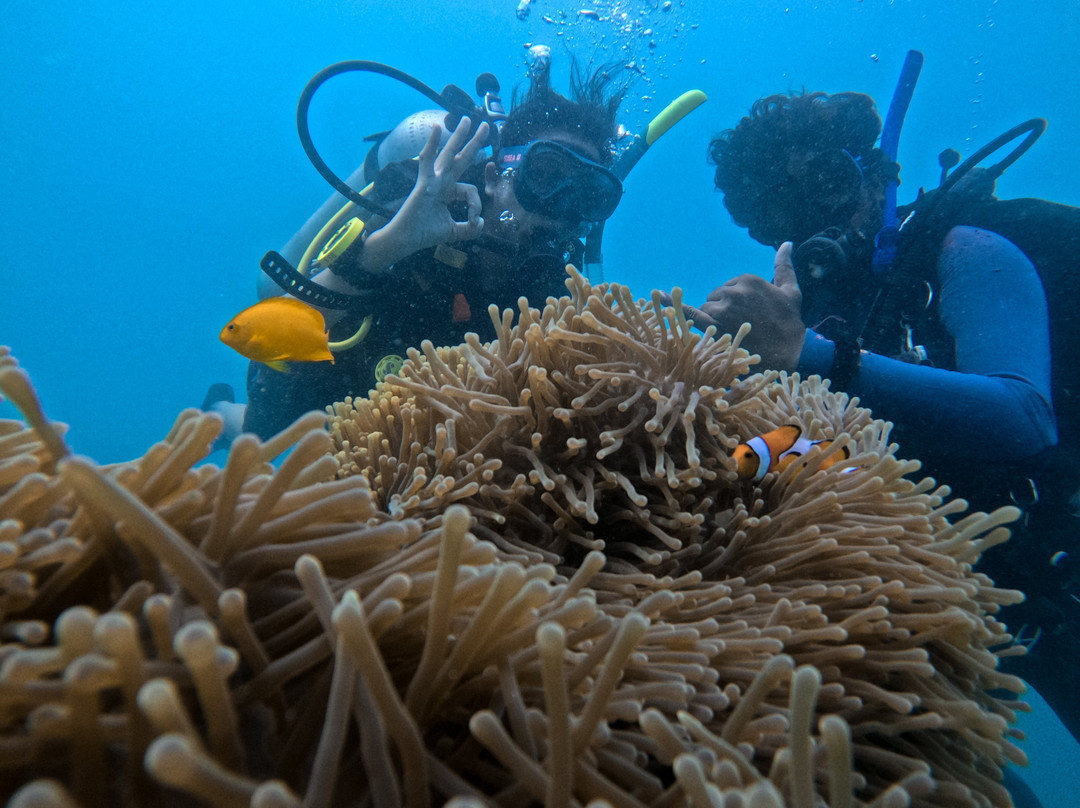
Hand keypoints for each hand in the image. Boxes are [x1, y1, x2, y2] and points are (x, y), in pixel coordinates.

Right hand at [361, 118, 488, 270]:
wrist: (406, 240)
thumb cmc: (424, 234)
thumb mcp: (454, 232)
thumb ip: (469, 229)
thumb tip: (480, 223)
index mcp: (448, 191)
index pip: (470, 190)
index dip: (476, 205)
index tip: (473, 220)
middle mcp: (441, 182)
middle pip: (461, 159)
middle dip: (474, 143)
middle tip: (485, 126)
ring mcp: (432, 180)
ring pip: (449, 155)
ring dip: (459, 136)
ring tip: (469, 120)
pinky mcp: (424, 183)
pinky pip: (427, 160)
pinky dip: (432, 144)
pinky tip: (437, 128)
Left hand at [680, 242, 806, 369]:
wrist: (790, 352)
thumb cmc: (791, 322)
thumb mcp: (791, 290)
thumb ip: (784, 265)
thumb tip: (786, 243)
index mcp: (747, 279)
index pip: (729, 288)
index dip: (736, 303)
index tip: (749, 315)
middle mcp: (733, 291)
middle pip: (715, 298)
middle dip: (724, 311)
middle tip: (741, 326)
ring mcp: (722, 308)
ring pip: (706, 310)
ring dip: (714, 321)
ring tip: (733, 333)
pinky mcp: (714, 326)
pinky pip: (688, 313)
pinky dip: (673, 306)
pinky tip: (657, 298)